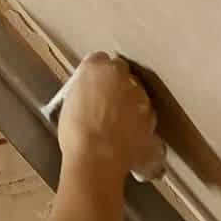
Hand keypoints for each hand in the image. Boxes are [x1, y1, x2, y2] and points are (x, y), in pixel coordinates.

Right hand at [57, 53, 164, 180]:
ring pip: (139, 97)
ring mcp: (140, 97)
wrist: (96, 159)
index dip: (98, 77)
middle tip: (108, 108)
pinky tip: (131, 142)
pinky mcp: (152, 119)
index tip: (96, 87)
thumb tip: (88, 98)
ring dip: (132, 108)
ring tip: (119, 129)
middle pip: (123, 76)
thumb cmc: (76, 135)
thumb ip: (83, 93)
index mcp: (96, 67)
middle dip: (119, 89)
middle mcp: (121, 76)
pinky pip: (147, 121)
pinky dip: (142, 130)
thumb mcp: (69, 107)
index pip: (100, 61)